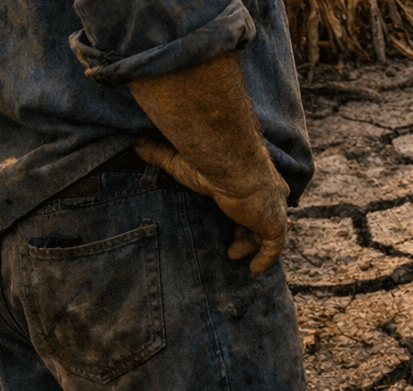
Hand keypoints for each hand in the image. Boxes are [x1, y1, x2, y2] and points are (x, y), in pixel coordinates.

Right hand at [134, 136, 288, 273]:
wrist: (232, 164)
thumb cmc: (208, 160)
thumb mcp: (180, 162)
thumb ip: (161, 155)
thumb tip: (137, 144)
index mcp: (252, 174)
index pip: (253, 192)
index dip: (244, 205)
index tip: (232, 216)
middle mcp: (268, 190)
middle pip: (263, 212)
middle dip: (248, 226)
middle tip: (232, 240)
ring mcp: (274, 208)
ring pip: (268, 231)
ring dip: (252, 243)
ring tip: (232, 254)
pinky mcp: (275, 224)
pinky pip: (274, 247)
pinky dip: (266, 258)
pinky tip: (255, 269)